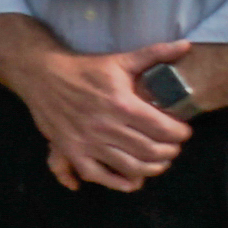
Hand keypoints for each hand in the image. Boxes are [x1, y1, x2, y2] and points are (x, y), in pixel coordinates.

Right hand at [22, 44, 190, 192]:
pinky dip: (119, 183)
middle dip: (170, 151)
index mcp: (121, 103)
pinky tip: (132, 181)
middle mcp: (106, 126)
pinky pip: (99, 176)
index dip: (180, 133)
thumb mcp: (119, 60)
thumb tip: (186, 45)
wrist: (41, 76)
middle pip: (151, 150)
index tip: (183, 131)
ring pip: (130, 166)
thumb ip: (154, 54)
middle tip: (173, 147)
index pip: (162, 128)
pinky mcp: (73, 151)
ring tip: (159, 162)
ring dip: (152, 168)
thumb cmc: (84, 69)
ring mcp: (88, 142)